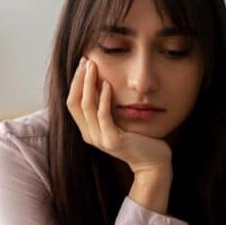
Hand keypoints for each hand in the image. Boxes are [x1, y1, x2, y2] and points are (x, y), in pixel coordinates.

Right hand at [66, 56, 172, 174]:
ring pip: (86, 106)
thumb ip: (108, 107)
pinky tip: (108, 84)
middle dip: (78, 79)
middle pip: (74, 103)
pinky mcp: (112, 140)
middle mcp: (90, 135)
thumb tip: (104, 82)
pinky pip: (103, 115)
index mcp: (88, 130)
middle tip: (85, 60)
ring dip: (88, 84)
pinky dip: (104, 98)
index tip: (83, 64)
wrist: (152, 163)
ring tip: (93, 67)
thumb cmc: (140, 139)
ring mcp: (99, 139)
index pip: (73, 103)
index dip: (75, 82)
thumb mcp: (119, 121)